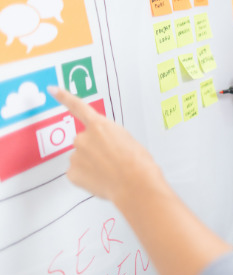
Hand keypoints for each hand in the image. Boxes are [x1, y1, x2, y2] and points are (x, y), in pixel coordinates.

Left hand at [49, 87, 164, 202]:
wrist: (136, 184)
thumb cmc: (138, 163)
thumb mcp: (127, 140)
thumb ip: (108, 137)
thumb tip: (102, 147)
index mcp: (99, 126)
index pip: (78, 107)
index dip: (64, 97)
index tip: (52, 89)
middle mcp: (83, 138)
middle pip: (84, 141)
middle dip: (94, 149)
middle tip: (112, 160)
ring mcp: (75, 156)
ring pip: (81, 158)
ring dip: (92, 164)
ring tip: (110, 172)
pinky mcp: (72, 173)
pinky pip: (78, 173)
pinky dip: (87, 177)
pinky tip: (101, 180)